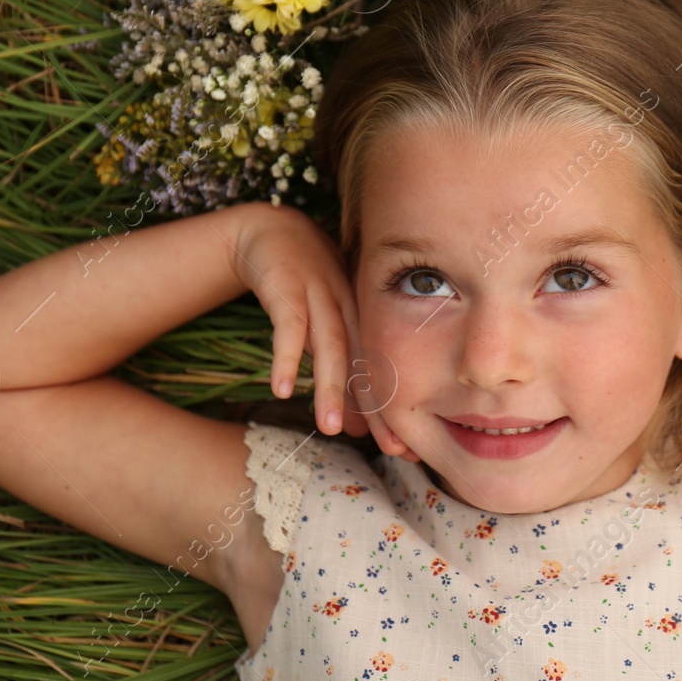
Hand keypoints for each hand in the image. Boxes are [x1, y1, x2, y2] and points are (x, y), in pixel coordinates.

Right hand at [228, 204, 417, 459]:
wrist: (273, 231)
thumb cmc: (306, 287)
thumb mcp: (326, 329)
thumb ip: (340, 372)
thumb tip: (353, 428)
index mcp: (365, 319)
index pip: (384, 372)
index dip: (393, 411)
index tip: (408, 449)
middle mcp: (349, 308)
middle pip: (367, 363)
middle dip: (379, 408)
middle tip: (392, 449)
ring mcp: (319, 295)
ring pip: (330, 346)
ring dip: (332, 388)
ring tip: (331, 428)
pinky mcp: (287, 288)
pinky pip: (288, 326)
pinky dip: (286, 357)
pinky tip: (283, 389)